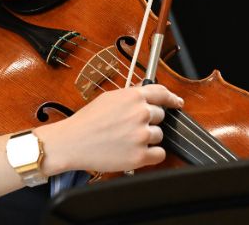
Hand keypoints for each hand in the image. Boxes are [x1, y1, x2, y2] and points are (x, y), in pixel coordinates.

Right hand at [37, 84, 183, 173]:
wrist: (72, 142)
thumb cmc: (87, 121)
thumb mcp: (109, 97)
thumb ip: (131, 95)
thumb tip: (145, 93)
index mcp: (134, 97)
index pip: (162, 93)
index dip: (171, 98)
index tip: (176, 103)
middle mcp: (140, 114)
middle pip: (161, 116)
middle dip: (149, 120)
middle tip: (131, 126)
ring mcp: (141, 135)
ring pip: (159, 135)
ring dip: (148, 138)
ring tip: (127, 139)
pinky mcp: (140, 156)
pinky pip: (160, 154)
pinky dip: (151, 154)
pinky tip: (136, 151)